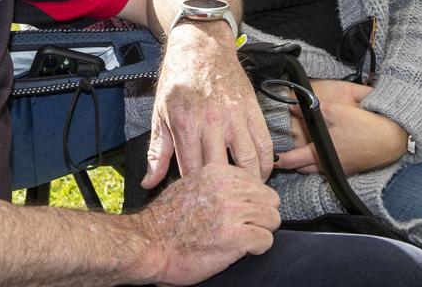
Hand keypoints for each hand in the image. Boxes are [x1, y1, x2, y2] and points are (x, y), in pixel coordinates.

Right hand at [136, 164, 279, 285]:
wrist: (149, 244)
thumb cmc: (165, 220)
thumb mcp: (188, 185)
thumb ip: (216, 183)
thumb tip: (239, 187)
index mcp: (217, 172)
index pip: (256, 181)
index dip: (252, 199)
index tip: (242, 211)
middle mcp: (227, 188)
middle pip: (270, 199)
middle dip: (261, 215)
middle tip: (245, 226)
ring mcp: (233, 212)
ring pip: (272, 219)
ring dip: (260, 231)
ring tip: (242, 238)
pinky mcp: (236, 237)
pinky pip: (266, 241)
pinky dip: (256, 248)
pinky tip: (239, 249)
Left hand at [145, 22, 273, 188]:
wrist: (201, 46)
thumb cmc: (178, 79)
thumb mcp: (160, 114)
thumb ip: (157, 152)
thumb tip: (149, 182)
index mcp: (185, 125)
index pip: (192, 173)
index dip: (196, 194)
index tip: (198, 203)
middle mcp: (212, 123)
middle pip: (223, 173)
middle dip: (224, 194)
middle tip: (224, 207)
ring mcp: (235, 117)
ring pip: (249, 163)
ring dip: (249, 183)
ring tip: (244, 194)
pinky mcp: (253, 110)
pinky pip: (265, 145)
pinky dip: (266, 164)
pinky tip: (259, 173)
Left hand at [275, 79, 408, 174]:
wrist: (392, 138)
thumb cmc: (362, 124)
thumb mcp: (334, 111)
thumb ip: (310, 111)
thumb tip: (291, 107)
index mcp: (319, 153)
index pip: (291, 160)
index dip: (277, 160)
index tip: (266, 159)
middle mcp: (327, 165)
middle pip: (300, 168)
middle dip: (287, 163)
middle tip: (276, 155)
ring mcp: (339, 169)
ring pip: (313, 170)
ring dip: (302, 164)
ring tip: (292, 155)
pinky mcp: (349, 168)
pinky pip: (325, 169)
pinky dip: (316, 164)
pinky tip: (315, 155)